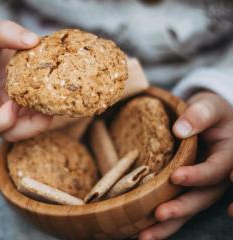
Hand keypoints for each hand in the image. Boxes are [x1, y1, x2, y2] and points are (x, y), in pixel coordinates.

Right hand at [0, 20, 51, 140]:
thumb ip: (2, 32)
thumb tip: (33, 40)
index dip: (0, 121)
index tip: (14, 102)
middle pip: (8, 133)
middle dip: (31, 127)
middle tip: (49, 110)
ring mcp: (2, 109)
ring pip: (23, 128)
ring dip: (41, 120)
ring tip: (56, 101)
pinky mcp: (15, 104)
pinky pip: (31, 115)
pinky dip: (43, 110)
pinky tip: (54, 94)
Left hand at [139, 91, 232, 239]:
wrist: (207, 119)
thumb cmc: (209, 112)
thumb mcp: (208, 106)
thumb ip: (199, 115)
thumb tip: (180, 130)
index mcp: (227, 156)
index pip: (216, 169)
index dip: (199, 175)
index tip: (178, 177)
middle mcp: (217, 176)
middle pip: (203, 197)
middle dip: (182, 207)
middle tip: (160, 214)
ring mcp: (202, 186)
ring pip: (189, 209)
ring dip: (169, 225)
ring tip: (145, 236)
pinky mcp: (188, 191)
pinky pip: (179, 209)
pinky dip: (163, 224)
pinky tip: (143, 233)